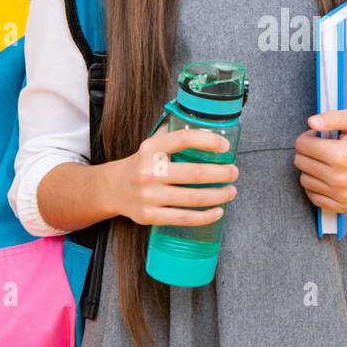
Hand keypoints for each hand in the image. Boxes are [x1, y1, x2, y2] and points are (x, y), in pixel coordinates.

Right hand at [108, 126, 238, 227]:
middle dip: (221, 174)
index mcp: (151, 148)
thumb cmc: (142, 164)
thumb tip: (207, 127)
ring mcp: (148, 195)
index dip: (208, 141)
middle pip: (194, 174)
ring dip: (218, 195)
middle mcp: (149, 171)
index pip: (183, 139)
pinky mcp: (149, 216)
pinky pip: (183, 218)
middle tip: (234, 172)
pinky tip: (218, 211)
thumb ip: (175, 135)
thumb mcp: (152, 144)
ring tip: (231, 191)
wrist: (113, 188)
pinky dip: (205, 216)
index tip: (226, 146)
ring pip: (192, 198)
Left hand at [293, 109, 346, 213]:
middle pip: (300, 162)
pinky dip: (316, 187)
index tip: (320, 137)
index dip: (308, 137)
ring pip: (304, 180)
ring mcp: (342, 195)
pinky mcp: (344, 206)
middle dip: (307, 152)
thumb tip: (311, 122)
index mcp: (341, 155)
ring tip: (327, 162)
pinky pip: (314, 197)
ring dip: (311, 170)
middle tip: (324, 149)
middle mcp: (340, 179)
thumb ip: (332, 117)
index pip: (302, 145)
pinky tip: (328, 177)